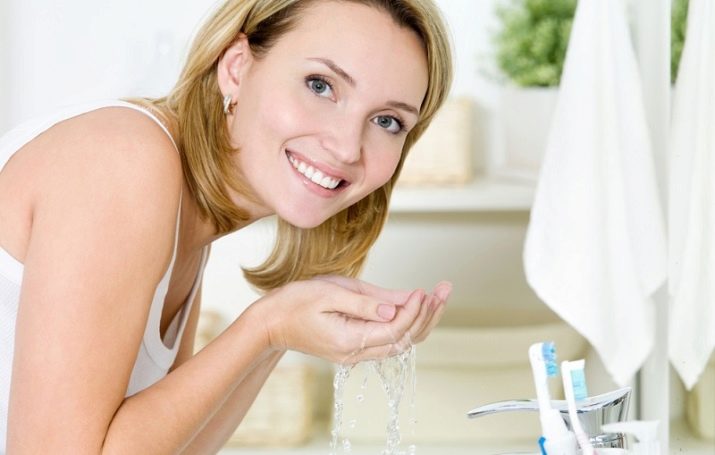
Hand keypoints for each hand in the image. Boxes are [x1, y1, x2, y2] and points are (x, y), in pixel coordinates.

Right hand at [252, 276, 450, 364]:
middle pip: (405, 340)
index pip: (395, 330)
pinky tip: (416, 305)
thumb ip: (366, 303)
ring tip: (439, 295)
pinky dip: (406, 323)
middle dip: (428, 315)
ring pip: (400, 341)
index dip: (415, 310)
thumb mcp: (330, 293)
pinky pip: (388, 338)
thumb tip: (398, 308)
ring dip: (422, 320)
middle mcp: (357, 353)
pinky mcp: (355, 346)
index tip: (424, 290)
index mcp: (350, 340)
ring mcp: (356, 353)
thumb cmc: (296, 302)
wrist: (271, 322)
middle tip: (444, 289)